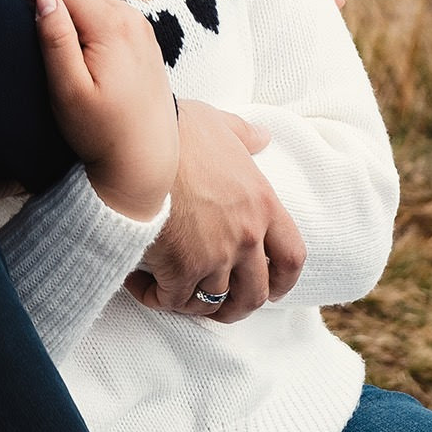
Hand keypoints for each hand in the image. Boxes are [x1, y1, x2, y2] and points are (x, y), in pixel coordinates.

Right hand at [6, 0, 178, 223]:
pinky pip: (107, 6)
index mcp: (111, 26)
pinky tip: (64, 21)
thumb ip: (56, 41)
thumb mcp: (70, 93)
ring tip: (30, 6)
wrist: (147, 160)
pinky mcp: (143, 39)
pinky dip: (80, 3)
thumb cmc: (103, 133)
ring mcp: (140, 27)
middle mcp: (130, 18)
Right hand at [125, 98, 305, 323]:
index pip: (291, 258)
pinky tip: (139, 281)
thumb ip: (244, 137)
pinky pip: (173, 300)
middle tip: (214, 304)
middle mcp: (247, 236)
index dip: (283, 282)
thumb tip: (262, 137)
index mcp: (264, 203)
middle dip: (235, 307)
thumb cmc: (177, 129)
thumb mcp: (221, 125)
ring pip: (211, 303)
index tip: (271, 291)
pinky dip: (155, 296)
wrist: (141, 139)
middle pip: (254, 295)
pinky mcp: (182, 267)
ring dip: (190, 302)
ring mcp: (216, 255)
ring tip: (168, 288)